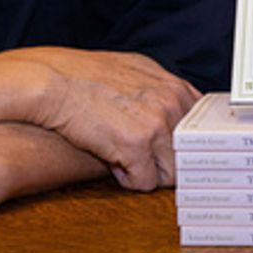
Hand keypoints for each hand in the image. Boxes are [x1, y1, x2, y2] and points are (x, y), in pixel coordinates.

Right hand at [10, 48, 199, 189]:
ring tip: (125, 160)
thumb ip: (160, 89)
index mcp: (174, 87)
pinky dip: (129, 180)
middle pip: (187, 154)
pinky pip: (145, 182)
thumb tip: (174, 107)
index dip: (179, 144)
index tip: (167, 152)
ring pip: (170, 172)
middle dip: (164, 161)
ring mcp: (156, 125)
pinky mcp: (135, 146)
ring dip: (148, 172)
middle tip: (141, 159)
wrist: (54, 81)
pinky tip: (113, 165)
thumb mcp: (136, 70)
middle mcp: (171, 104)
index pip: (198, 130)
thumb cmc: (87, 75)